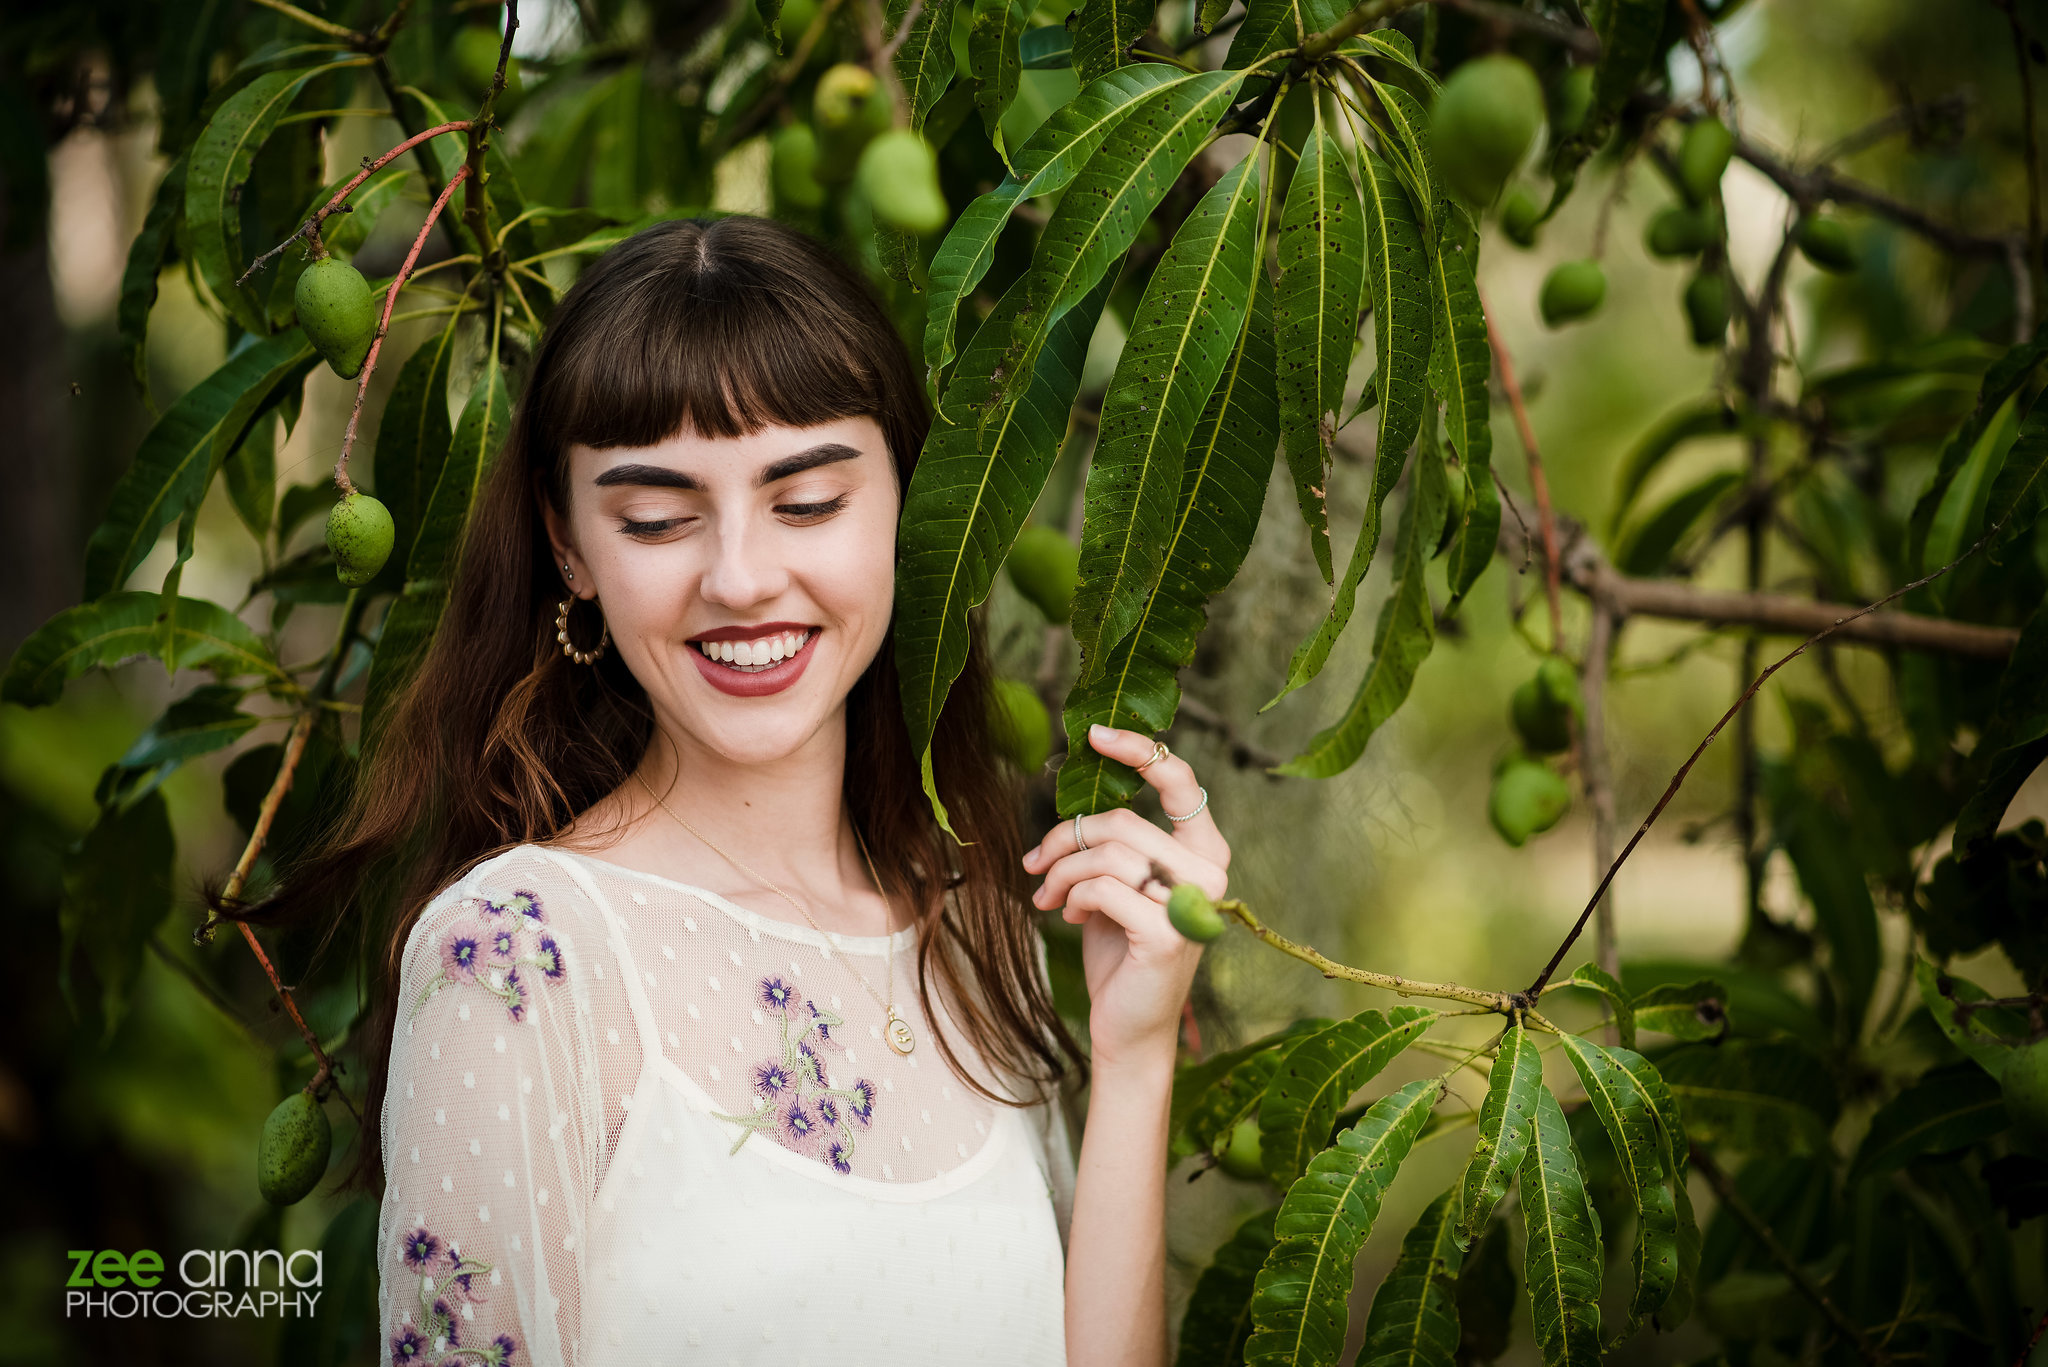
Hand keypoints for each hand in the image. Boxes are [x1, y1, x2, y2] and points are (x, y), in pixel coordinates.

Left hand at [1021, 725, 1230, 1068]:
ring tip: (1048, 896)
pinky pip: (1102, 888)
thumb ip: (1109, 843)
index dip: (1138, 750)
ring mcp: (1194, 904)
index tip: (1094, 735)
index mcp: (1204, 851)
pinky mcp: (1168, 934)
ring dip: (1061, 872)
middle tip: (1035, 864)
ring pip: (1106, 853)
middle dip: (1065, 838)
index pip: (1181, 781)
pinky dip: (1074, 898)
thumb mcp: (1116, 883)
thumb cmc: (1120, 949)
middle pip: (1121, 821)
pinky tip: (1070, 916)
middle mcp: (1211, 873)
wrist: (1127, 1025)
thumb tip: (1067, 805)